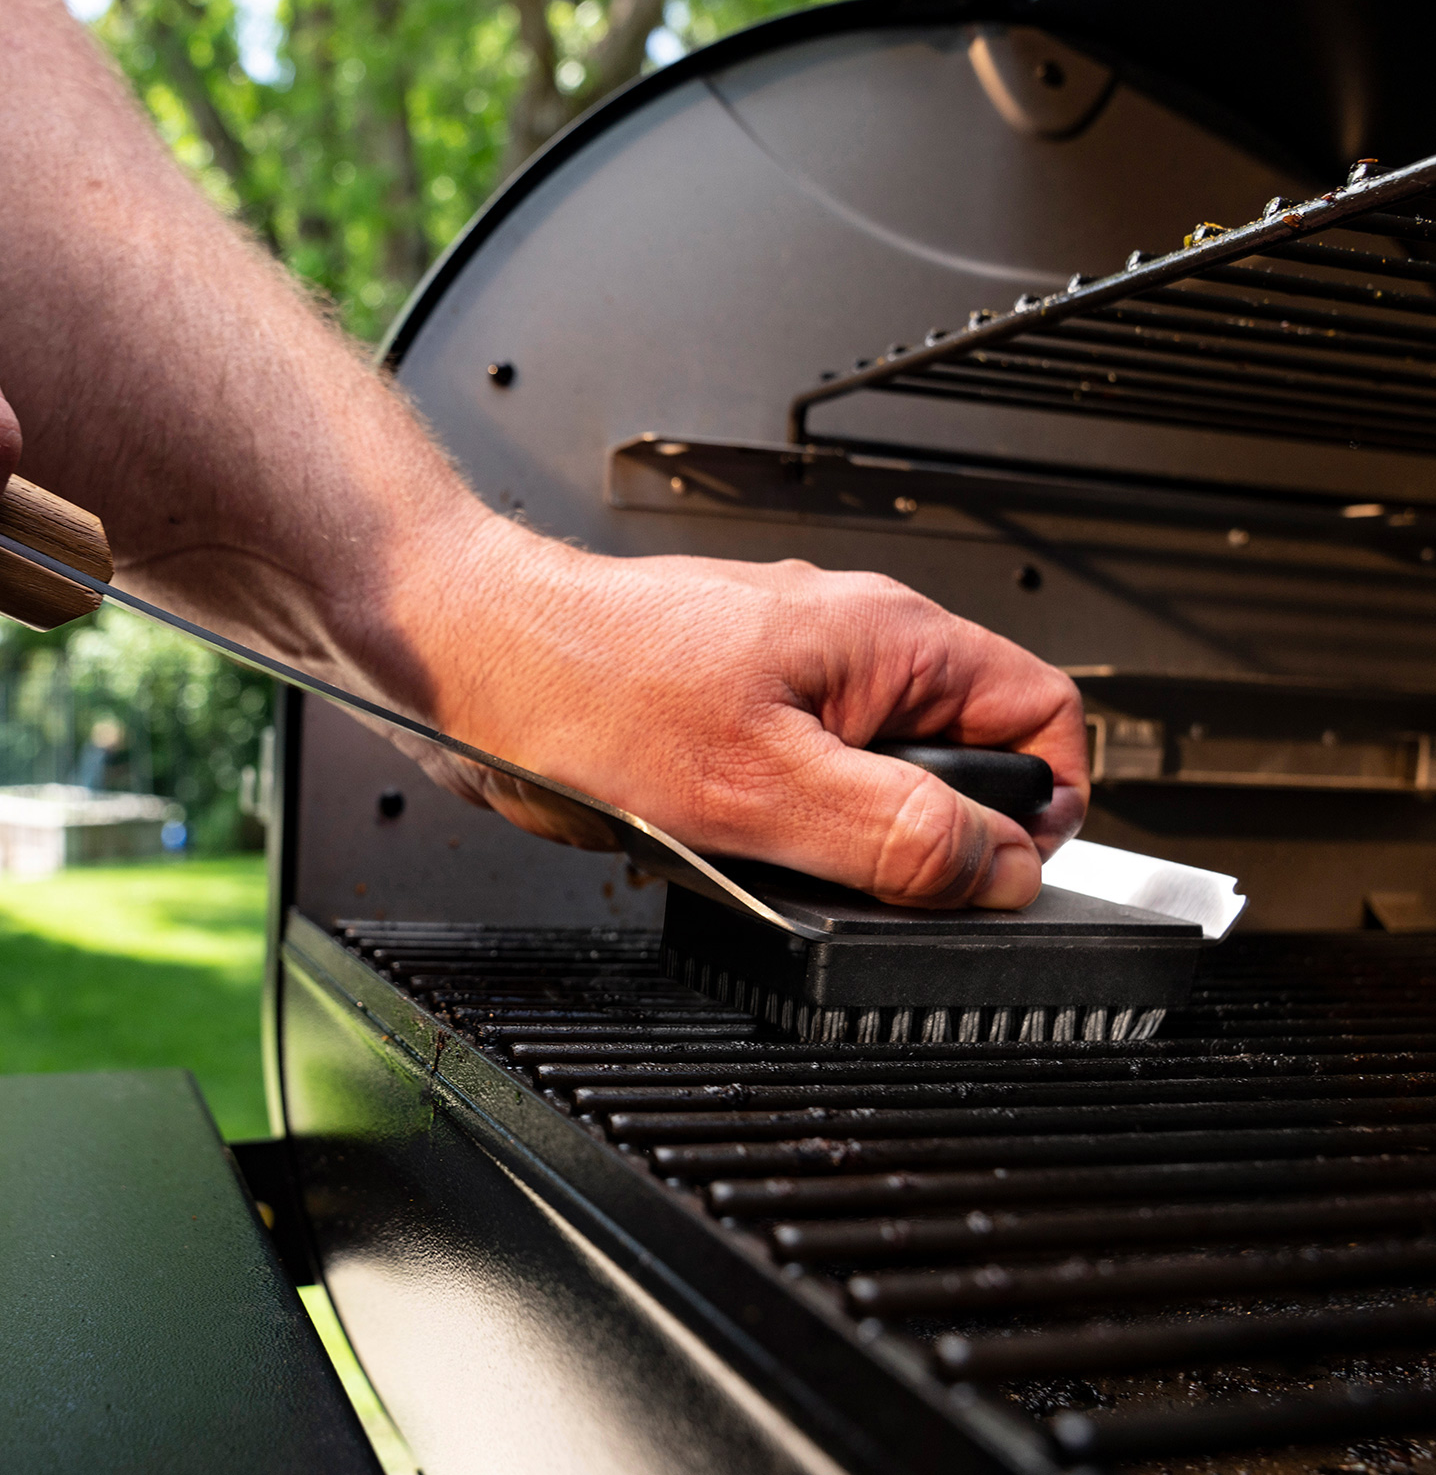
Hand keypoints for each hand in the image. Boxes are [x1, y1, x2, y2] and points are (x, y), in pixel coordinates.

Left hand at [379, 517, 1088, 909]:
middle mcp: (849, 648)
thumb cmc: (584, 685)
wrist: (469, 661)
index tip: (1004, 869)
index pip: (1041, 711)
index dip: (1047, 802)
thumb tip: (999, 867)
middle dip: (933, 832)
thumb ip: (898, 830)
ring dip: (849, 837)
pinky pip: (806, 782)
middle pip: (962, 754)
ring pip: (878, 777)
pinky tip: (730, 842)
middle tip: (870, 877)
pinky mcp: (738, 713)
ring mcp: (791, 679)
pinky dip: (789, 827)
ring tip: (777, 854)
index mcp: (886, 639)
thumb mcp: (762, 785)